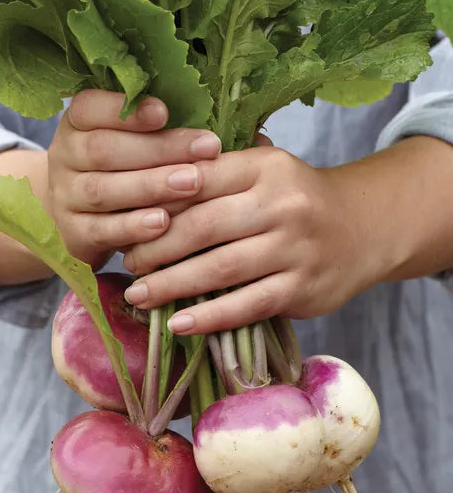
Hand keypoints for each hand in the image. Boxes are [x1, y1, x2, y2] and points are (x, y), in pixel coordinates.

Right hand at [46, 89, 221, 267]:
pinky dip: (134, 227)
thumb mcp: (127, 143)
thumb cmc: (119, 172)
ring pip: (104, 190)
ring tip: (193, 183)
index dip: (127, 111)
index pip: (90, 108)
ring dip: (151, 186)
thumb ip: (156, 129)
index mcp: (76, 124)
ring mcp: (66, 197)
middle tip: (208, 148)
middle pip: (104, 149)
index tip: (165, 111)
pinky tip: (164, 223)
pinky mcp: (74, 234)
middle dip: (160, 148)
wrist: (77, 220)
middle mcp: (64, 157)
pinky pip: (103, 231)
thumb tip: (211, 122)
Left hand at [122, 144, 387, 333]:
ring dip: (172, 285)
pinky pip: (247, 306)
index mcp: (265, 167)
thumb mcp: (266, 171)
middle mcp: (283, 204)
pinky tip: (178, 325)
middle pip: (203, 226)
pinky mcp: (303, 289)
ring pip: (221, 269)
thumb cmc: (298, 200)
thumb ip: (218, 174)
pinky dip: (209, 317)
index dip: (156, 202)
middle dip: (156, 248)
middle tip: (129, 263)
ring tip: (139, 295)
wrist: (365, 227)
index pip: (198, 180)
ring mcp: (296, 249)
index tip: (127, 221)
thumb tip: (147, 189)